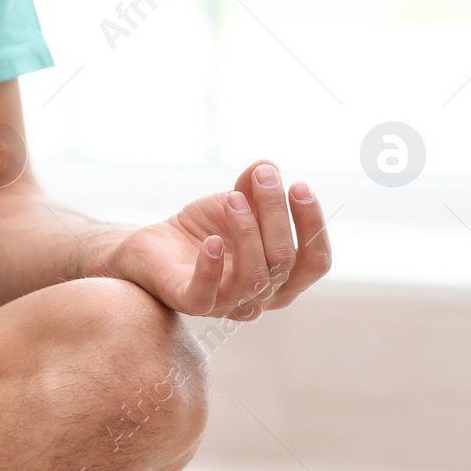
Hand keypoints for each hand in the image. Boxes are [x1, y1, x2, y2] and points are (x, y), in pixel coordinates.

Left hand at [106, 161, 331, 319]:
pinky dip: (211, 267)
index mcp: (283, 279)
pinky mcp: (192, 304)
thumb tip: (267, 165)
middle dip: (276, 213)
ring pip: (254, 277)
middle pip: (285, 261)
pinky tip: (210, 240)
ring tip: (233, 198)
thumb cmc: (205, 230)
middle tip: (263, 176)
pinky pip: (206, 294)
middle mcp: (261, 297)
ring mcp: (228, 305)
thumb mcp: (237, 203)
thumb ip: (256, 188)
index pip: (315, 262)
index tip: (298, 185)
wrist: (156, 246)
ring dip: (247, 231)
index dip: (312, 225)